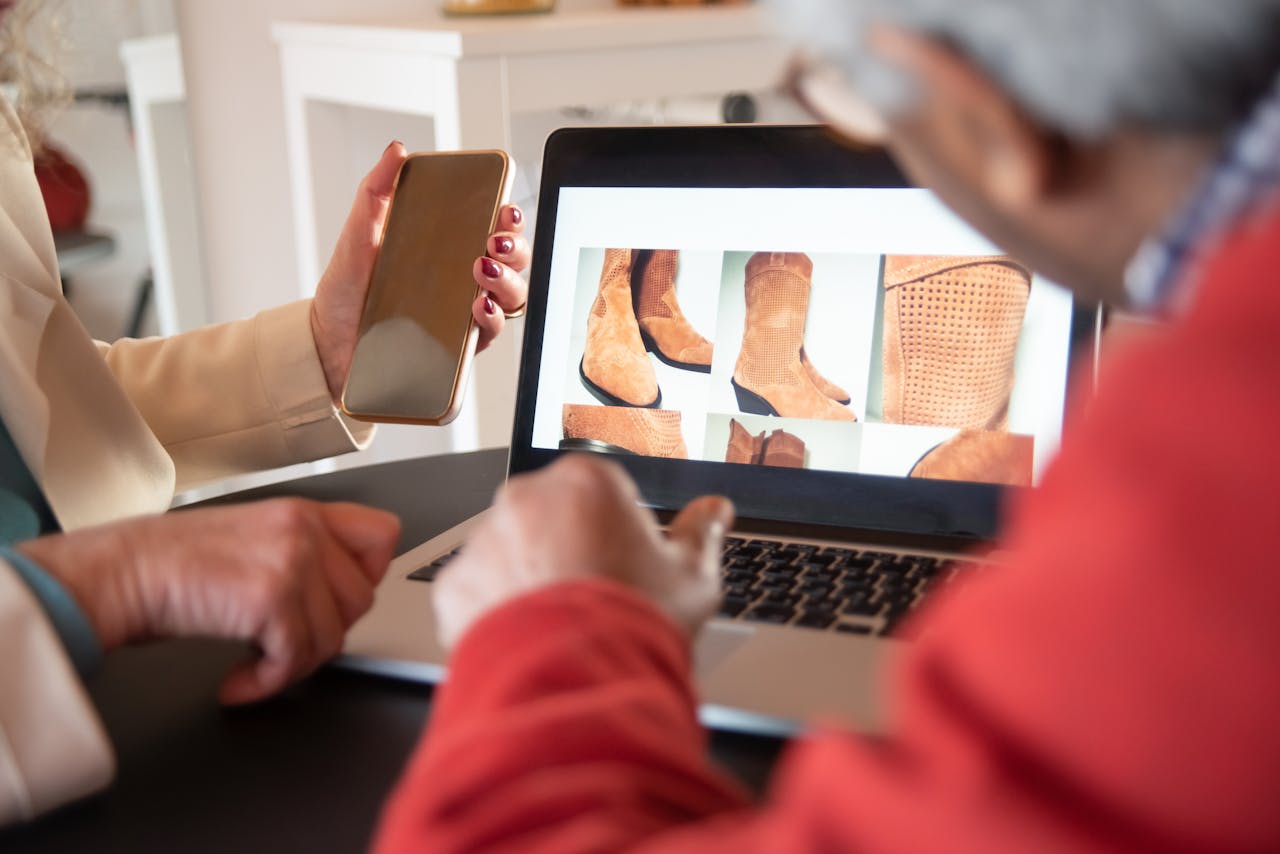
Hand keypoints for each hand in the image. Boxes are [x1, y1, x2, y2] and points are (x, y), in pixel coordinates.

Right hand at [18, 499, 400, 704]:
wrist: (121, 573)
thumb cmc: (174, 564)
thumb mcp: (254, 539)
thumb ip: (303, 554)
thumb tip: (341, 599)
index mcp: (304, 512)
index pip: (382, 535)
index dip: (367, 576)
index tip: (333, 601)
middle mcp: (304, 530)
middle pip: (362, 599)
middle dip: (324, 631)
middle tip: (281, 639)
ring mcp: (292, 561)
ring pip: (334, 637)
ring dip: (293, 662)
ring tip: (254, 659)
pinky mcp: (272, 599)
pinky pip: (296, 661)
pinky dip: (266, 683)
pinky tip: (237, 681)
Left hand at [310, 141, 532, 403]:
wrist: (326, 343)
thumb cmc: (347, 291)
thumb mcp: (359, 233)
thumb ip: (376, 190)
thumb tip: (396, 150)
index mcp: (447, 249)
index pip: (492, 228)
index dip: (509, 219)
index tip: (505, 209)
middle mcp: (461, 280)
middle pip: (512, 261)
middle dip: (515, 248)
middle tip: (493, 242)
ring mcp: (462, 313)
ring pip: (511, 296)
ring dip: (508, 280)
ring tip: (482, 270)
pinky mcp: (458, 347)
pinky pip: (490, 333)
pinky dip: (491, 318)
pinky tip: (477, 306)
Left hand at [433, 455, 733, 649]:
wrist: (575, 686)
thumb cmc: (635, 626)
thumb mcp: (692, 577)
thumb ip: (702, 533)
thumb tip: (716, 510)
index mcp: (586, 481)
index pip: (603, 491)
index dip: (620, 532)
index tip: (627, 565)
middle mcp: (527, 499)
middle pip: (552, 517)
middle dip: (569, 549)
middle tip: (596, 599)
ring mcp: (485, 540)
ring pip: (510, 552)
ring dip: (530, 579)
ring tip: (562, 627)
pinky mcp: (455, 584)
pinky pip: (477, 591)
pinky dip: (496, 613)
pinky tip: (530, 639)